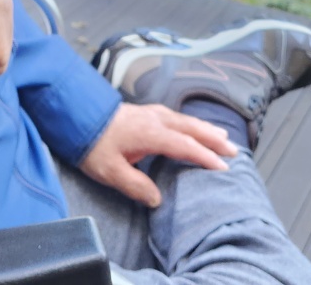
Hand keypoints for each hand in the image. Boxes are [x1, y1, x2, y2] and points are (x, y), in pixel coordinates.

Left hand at [78, 103, 237, 207]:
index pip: (185, 145)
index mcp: (150, 133)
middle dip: (214, 139)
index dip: (205, 156)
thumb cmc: (92, 143)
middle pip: (192, 128)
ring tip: (223, 138)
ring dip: (206, 129)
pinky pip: (177, 117)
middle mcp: (156, 119)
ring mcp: (151, 113)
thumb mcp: (110, 170)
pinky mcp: (146, 111)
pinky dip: (192, 124)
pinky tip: (195, 127)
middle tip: (234, 150)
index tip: (223, 167)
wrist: (76, 115)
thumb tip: (157, 199)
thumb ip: (135, 185)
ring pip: (186, 120)